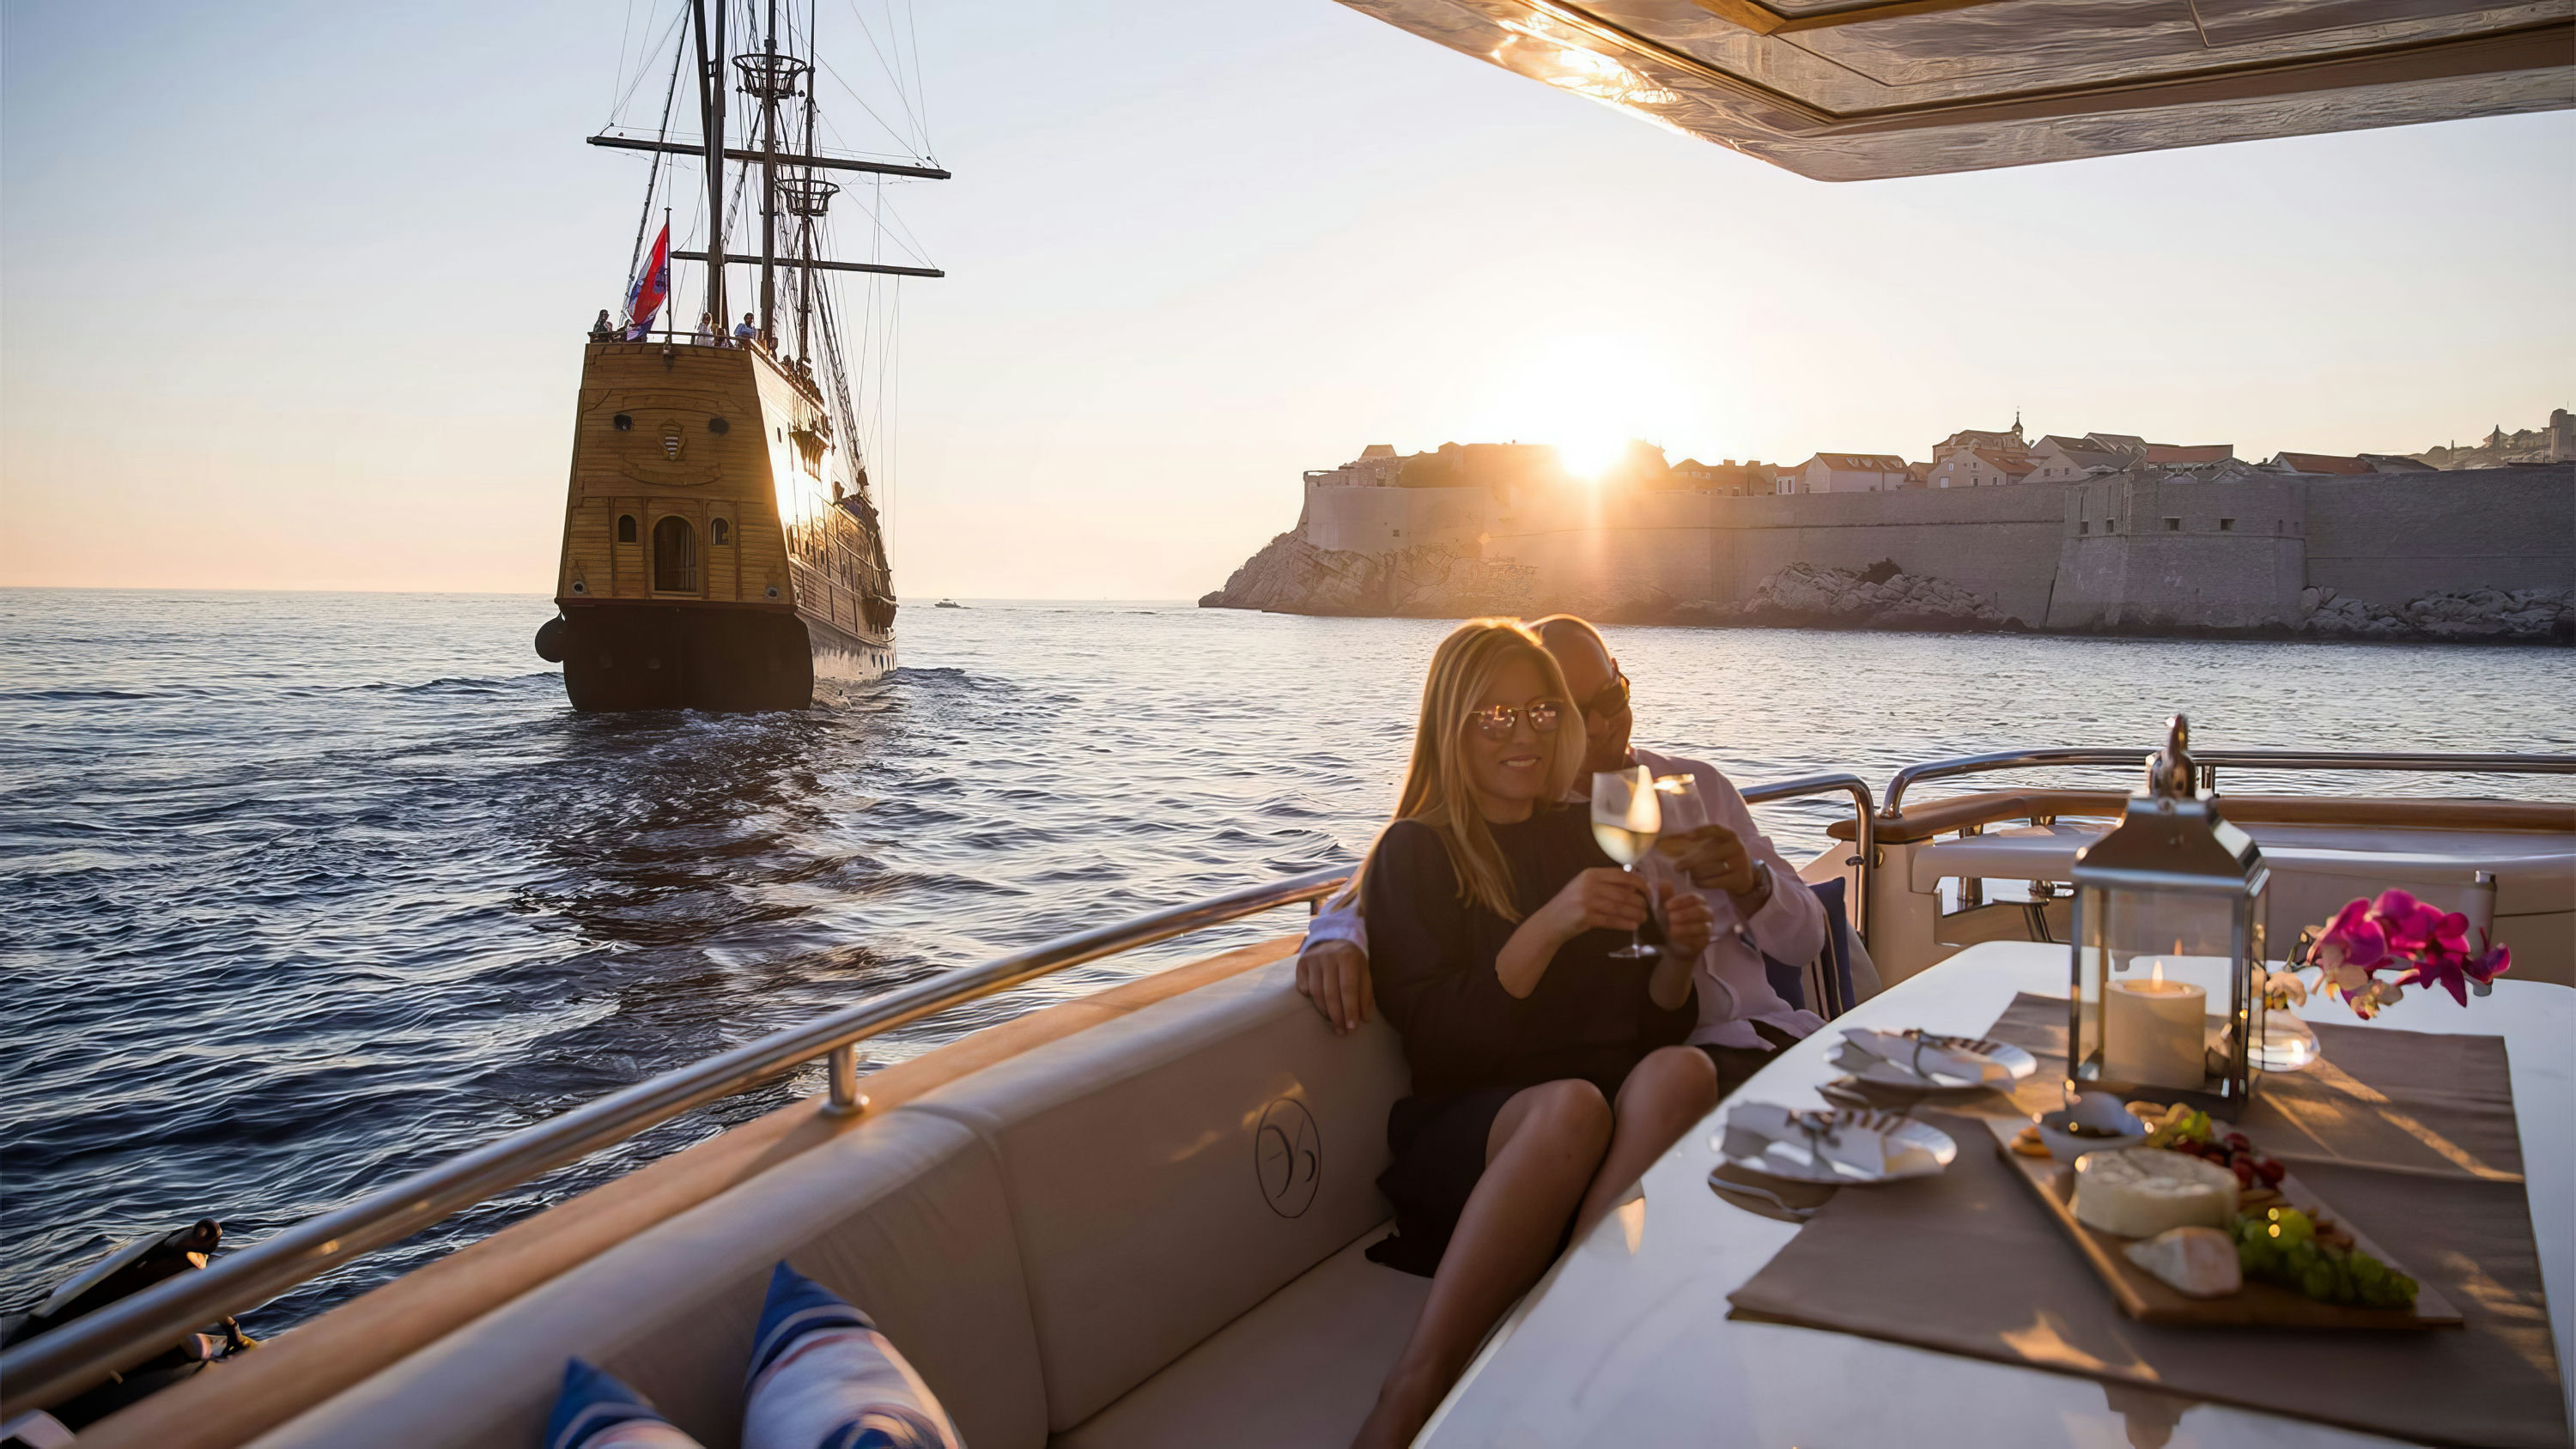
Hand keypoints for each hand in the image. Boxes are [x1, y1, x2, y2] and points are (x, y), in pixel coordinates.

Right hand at [1295, 940, 1372, 1034]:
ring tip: (1334, 1022)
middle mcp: (1329, 956)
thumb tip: (1364, 1019)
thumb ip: (1365, 995)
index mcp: (1348, 957)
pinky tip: (1321, 1006)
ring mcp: (1313, 959)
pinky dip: (1312, 1001)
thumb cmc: (1352, 963)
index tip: (1352, 1027)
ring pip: (1316, 994)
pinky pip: (1305, 989)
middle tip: (1341, 1031)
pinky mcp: (1301, 964)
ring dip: (1325, 1012)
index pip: (1348, 989)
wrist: (1332, 941)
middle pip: (1331, 994)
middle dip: (1337, 1016)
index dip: (1350, 1010)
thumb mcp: (1363, 974)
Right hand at [1535, 866, 1652, 944]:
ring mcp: (1587, 901)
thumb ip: (1606, 883)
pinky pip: (1612, 920)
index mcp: (1591, 874)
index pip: (1622, 875)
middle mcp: (1589, 885)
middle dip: (1639, 902)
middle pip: (1624, 893)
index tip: (1648, 891)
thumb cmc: (1571, 904)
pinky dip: (1625, 924)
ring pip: (1620, 907)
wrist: (1550, 921)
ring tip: (1643, 919)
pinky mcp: (1586, 917)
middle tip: (1647, 910)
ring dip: (1635, 914)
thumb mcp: (1585, 886)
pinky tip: (1633, 926)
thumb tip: (1635, 885)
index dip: (1639, 883)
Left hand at [1656, 880, 1713, 958]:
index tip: (1667, 906)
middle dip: (1684, 915)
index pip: (1694, 898)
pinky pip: (1700, 939)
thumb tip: (1664, 882)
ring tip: (1671, 929)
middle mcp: (1707, 913)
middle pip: (1701, 911)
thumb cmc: (1669, 921)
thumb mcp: (1663, 907)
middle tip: (1670, 918)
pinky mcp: (1705, 941)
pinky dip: (1687, 938)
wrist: (1671, 943)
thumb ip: (1664, 895)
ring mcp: (1708, 928)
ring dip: (1685, 928)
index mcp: (1698, 901)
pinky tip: (1676, 938)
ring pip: (1702, 926)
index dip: (1681, 901)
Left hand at [1663, 823, 1772, 914]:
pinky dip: (1702, 883)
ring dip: (1695, 874)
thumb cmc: (1720, 858)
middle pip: (1710, 853)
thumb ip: (1693, 843)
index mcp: (1729, 835)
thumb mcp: (1712, 846)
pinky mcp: (1740, 878)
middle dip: (1690, 861)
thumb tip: (1664, 840)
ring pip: (1711, 869)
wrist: (1743, 876)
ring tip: (1689, 875)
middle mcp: (1736, 846)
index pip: (1715, 829)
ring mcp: (1741, 862)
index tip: (1686, 837)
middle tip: (1677, 867)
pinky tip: (1696, 882)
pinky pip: (1715, 882)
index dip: (1701, 832)